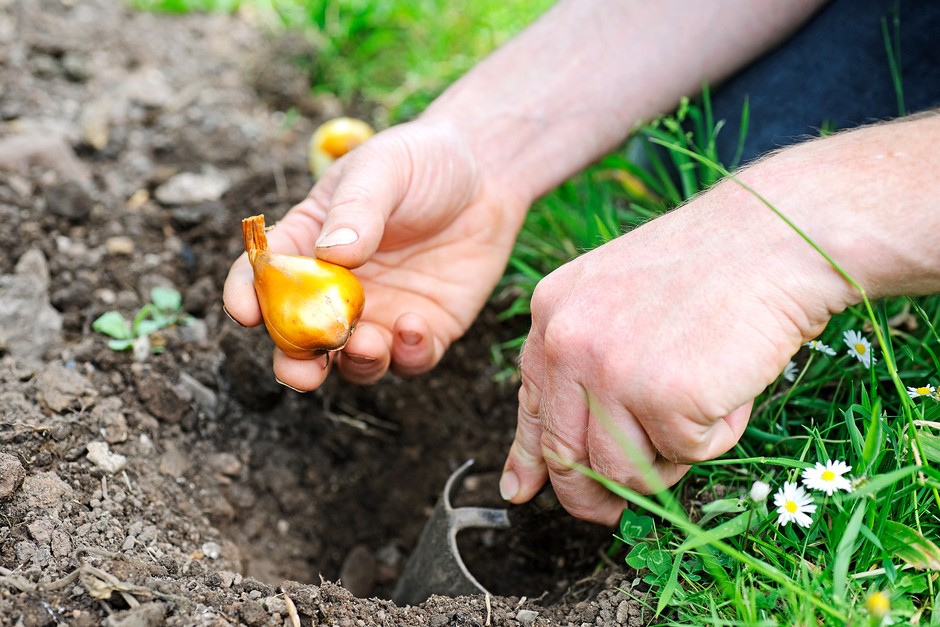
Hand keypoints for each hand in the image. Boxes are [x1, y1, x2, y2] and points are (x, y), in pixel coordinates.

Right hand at [223, 119, 527, 389]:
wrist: (486, 177)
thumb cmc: (420, 162)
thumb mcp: (383, 169)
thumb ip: (357, 209)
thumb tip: (332, 254)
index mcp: (307, 245)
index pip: (261, 275)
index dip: (245, 295)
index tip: (244, 311)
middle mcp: (335, 291)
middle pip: (300, 339)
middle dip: (295, 362)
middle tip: (300, 369)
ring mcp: (379, 314)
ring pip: (353, 361)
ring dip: (354, 362)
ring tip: (366, 342)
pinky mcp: (424, 330)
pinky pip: (409, 359)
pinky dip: (408, 355)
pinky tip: (414, 328)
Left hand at [499, 174, 856, 524]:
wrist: (776, 237)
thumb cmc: (711, 269)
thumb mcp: (621, 300)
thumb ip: (586, 364)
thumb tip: (560, 450)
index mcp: (552, 313)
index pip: (530, 405)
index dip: (530, 458)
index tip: (524, 490)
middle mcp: (567, 342)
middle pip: (566, 456)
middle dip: (591, 495)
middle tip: (613, 513)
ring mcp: (611, 370)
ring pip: (624, 470)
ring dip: (669, 458)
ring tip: (703, 401)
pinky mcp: (663, 396)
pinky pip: (687, 454)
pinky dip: (718, 433)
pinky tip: (730, 380)